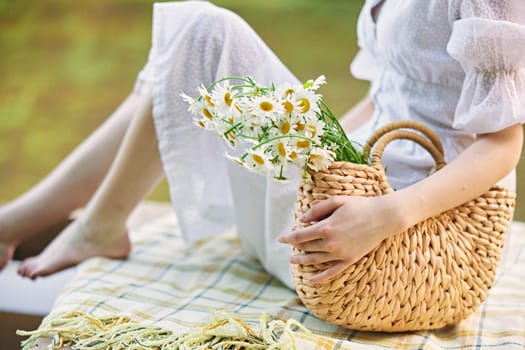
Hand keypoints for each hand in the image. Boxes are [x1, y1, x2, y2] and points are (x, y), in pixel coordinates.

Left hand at [278, 194, 404, 285]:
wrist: (383, 217)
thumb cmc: (359, 205)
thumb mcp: (336, 201)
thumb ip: (316, 210)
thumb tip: (301, 220)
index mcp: (326, 228)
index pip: (300, 236)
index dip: (288, 238)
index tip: (280, 238)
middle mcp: (331, 243)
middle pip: (306, 248)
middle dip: (295, 246)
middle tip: (290, 244)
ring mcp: (340, 254)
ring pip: (315, 260)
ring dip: (302, 260)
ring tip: (293, 259)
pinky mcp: (350, 260)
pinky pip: (332, 273)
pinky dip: (320, 278)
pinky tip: (310, 281)